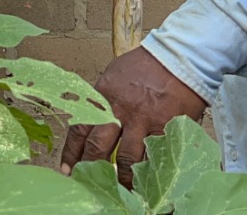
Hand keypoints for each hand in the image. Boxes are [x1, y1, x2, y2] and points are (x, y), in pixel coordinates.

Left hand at [60, 46, 207, 186]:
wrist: (178, 57)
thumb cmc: (146, 64)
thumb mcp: (114, 75)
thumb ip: (102, 98)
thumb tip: (90, 117)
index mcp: (102, 95)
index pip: (80, 128)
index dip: (72, 152)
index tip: (68, 168)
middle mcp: (119, 109)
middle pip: (98, 147)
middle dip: (90, 168)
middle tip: (87, 182)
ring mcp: (142, 120)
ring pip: (126, 159)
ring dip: (122, 177)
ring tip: (119, 189)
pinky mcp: (164, 127)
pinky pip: (153, 156)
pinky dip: (148, 170)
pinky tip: (144, 181)